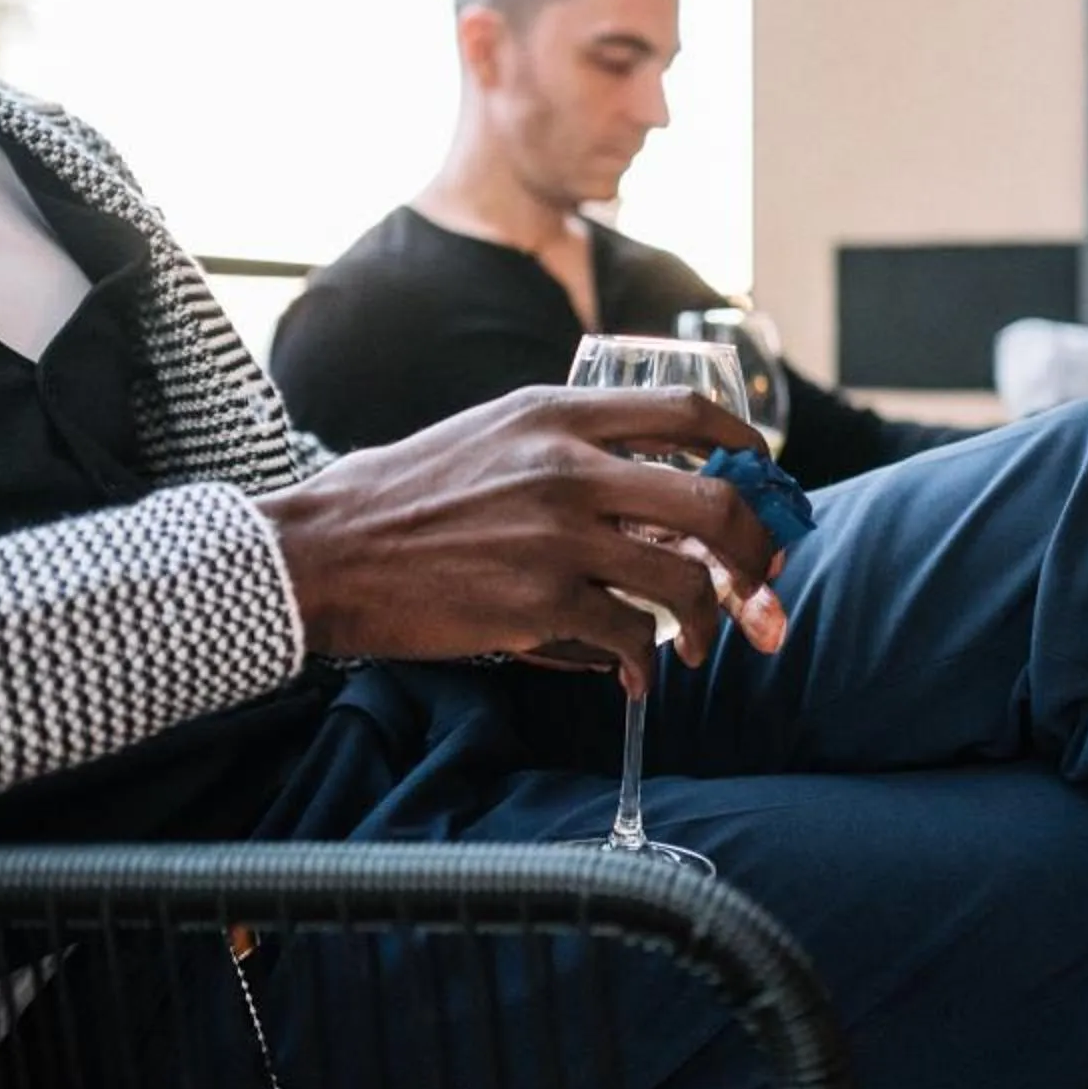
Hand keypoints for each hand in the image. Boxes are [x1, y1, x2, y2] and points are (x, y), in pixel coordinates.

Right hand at [256, 385, 785, 696]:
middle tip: (756, 579)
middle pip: (713, 501)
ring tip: (695, 643)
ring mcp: (557, 536)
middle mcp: (567, 466)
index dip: (745, 449)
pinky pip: (629, 638)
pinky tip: (634, 676)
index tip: (762, 479)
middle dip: (755, 549)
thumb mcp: (491, 433)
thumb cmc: (402, 495)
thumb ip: (566, 444)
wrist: (325, 550)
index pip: (687, 412)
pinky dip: (643, 664)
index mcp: (557, 413)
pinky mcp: (538, 603)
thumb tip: (646, 479)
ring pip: (684, 580)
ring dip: (708, 621)